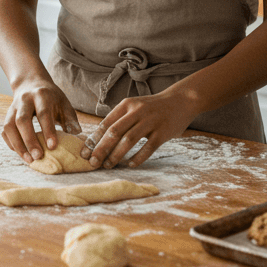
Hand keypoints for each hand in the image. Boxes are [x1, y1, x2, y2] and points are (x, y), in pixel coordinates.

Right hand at [2, 77, 81, 164]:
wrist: (31, 83)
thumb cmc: (51, 97)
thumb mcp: (63, 103)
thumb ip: (70, 118)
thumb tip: (76, 134)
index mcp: (41, 95)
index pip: (43, 113)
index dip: (48, 130)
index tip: (52, 147)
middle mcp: (25, 100)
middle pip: (22, 120)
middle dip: (29, 140)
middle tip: (38, 156)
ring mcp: (13, 107)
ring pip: (9, 126)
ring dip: (18, 145)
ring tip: (29, 160)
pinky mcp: (7, 115)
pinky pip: (5, 130)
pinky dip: (11, 143)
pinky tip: (21, 153)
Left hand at [80, 93, 195, 168]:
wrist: (181, 100)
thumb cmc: (152, 108)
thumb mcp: (134, 106)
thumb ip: (119, 119)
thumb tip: (98, 139)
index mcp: (126, 105)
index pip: (105, 123)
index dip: (94, 139)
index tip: (85, 153)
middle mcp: (137, 111)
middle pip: (114, 132)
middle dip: (101, 149)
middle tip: (93, 163)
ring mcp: (150, 121)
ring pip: (128, 140)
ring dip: (116, 155)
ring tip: (108, 165)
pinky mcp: (163, 132)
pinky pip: (148, 148)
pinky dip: (137, 158)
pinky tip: (130, 164)